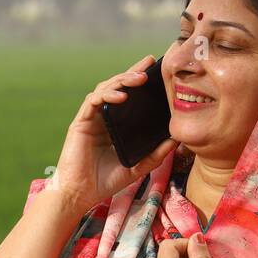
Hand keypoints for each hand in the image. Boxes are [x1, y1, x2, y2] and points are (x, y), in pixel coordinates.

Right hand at [49, 53, 177, 218]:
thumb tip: (176, 140)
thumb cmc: (105, 182)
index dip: (140, 80)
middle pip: (118, 87)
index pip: (129, 97)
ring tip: (140, 78)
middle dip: (133, 72)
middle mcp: (103, 118)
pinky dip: (107, 95)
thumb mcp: (137, 167)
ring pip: (105, 89)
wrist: (81, 194)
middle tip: (150, 63)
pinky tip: (121, 96)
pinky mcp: (81, 123)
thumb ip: (155, 155)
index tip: (157, 69)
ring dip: (122, 80)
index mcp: (116, 125)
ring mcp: (91, 119)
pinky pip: (93, 101)